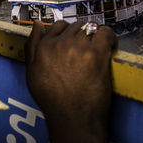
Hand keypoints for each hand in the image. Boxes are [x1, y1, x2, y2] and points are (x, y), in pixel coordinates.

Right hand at [25, 21, 117, 142]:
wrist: (72, 118)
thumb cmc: (53, 100)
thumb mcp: (31, 73)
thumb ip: (31, 46)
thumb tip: (38, 24)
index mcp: (43, 47)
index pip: (58, 26)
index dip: (67, 32)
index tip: (74, 40)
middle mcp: (59, 43)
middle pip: (75, 26)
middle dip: (81, 34)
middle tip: (87, 47)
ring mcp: (78, 47)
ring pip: (90, 28)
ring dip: (94, 35)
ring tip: (99, 47)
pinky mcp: (96, 54)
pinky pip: (105, 33)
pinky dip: (109, 36)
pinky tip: (110, 45)